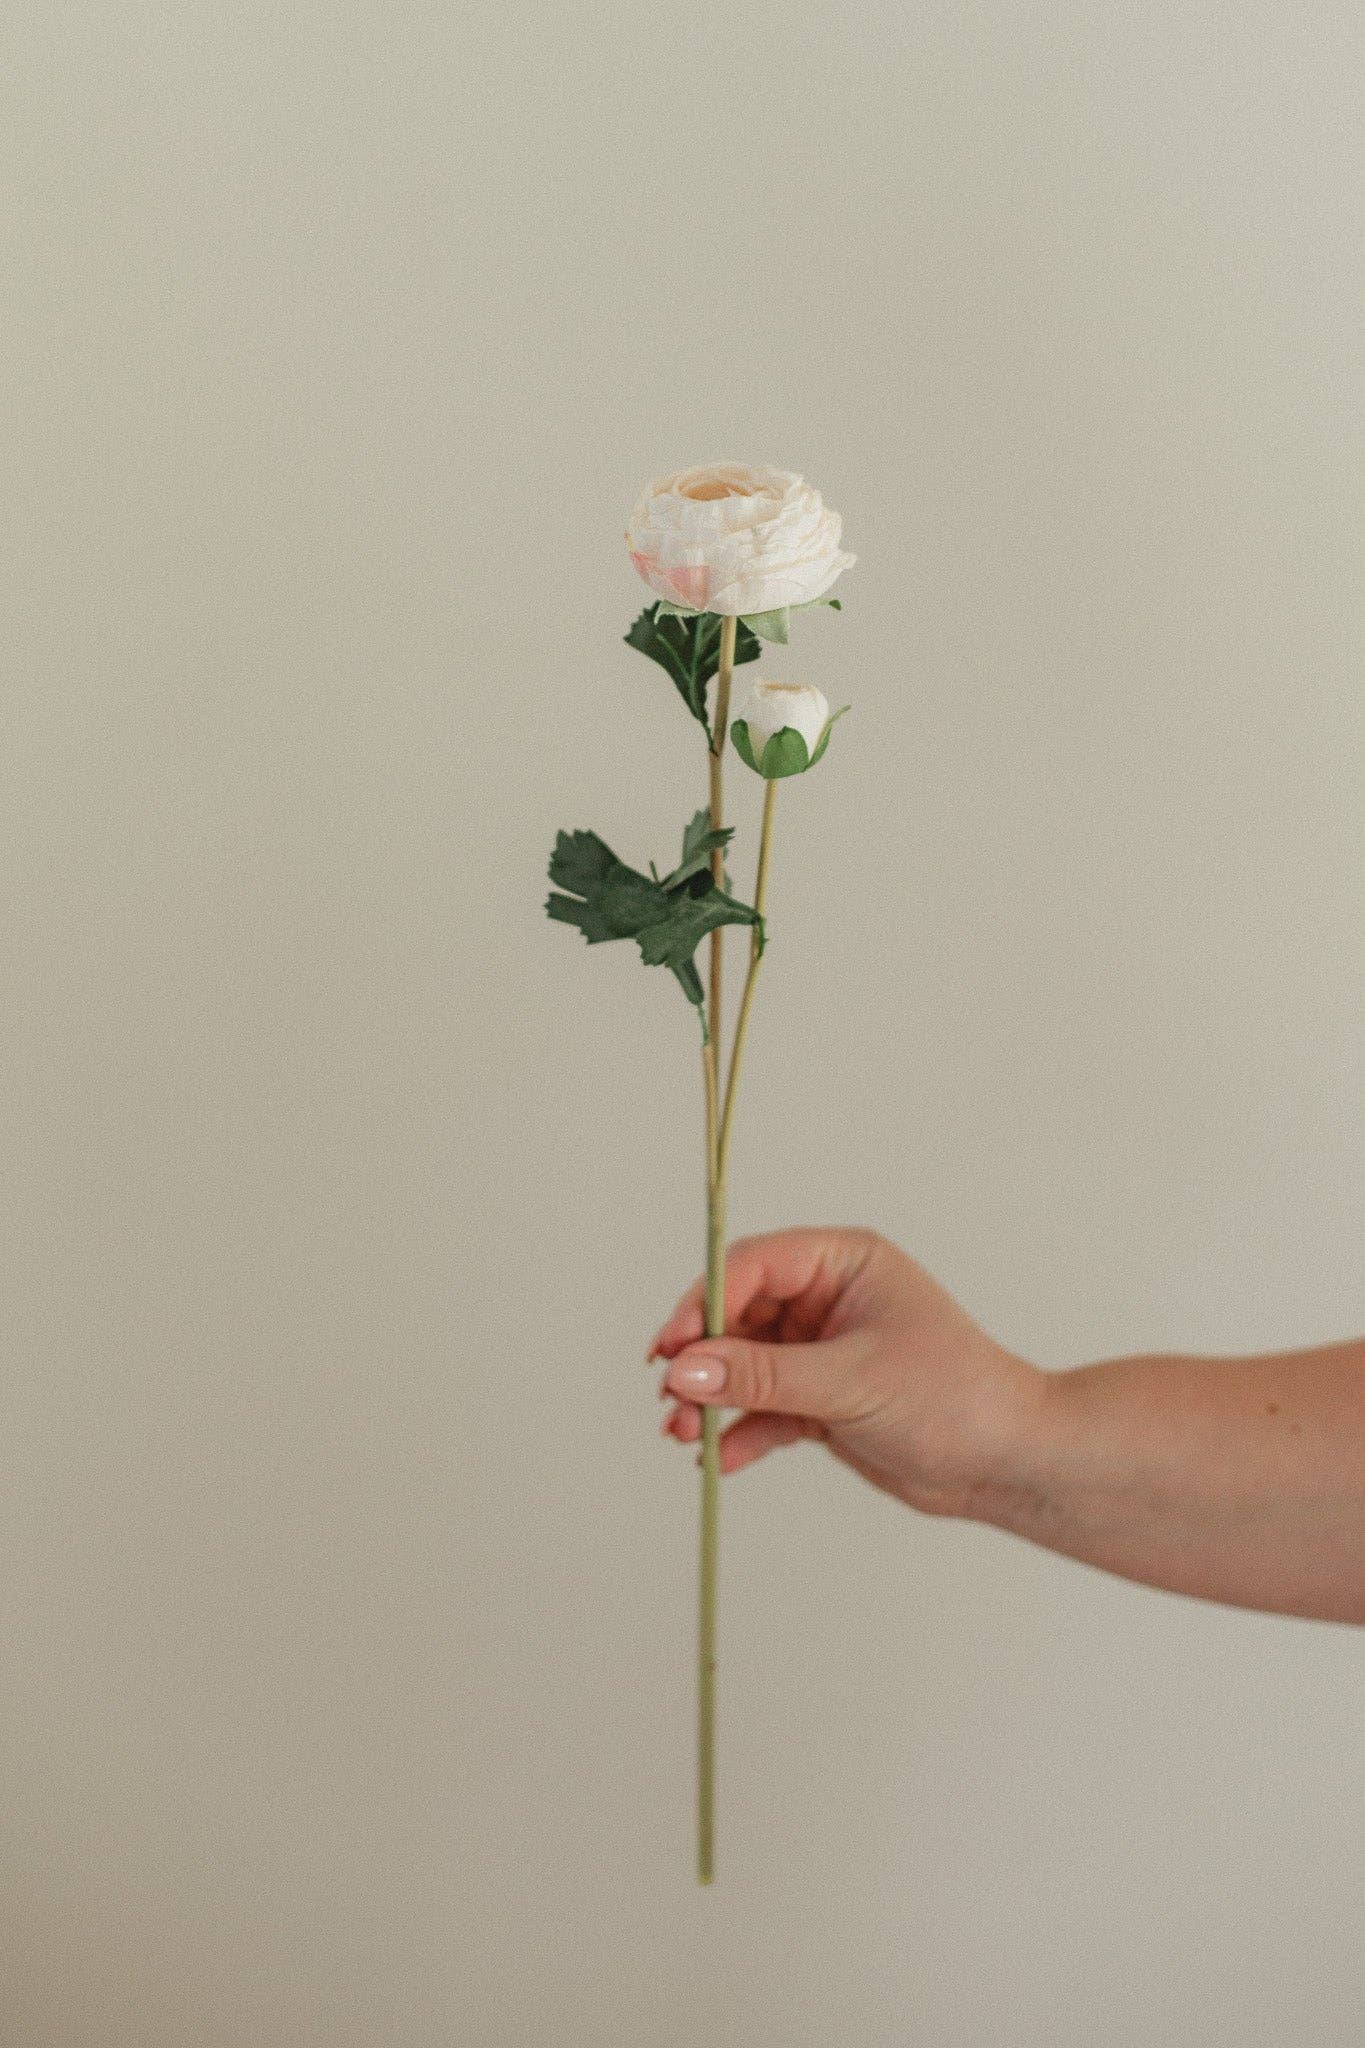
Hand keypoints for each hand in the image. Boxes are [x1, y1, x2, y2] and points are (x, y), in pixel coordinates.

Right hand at [650, 1227, 1041, 1516]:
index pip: (753, 1265)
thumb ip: (763, 1376)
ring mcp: (823, 1350)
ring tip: (683, 1435)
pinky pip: (765, 1408)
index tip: (671, 1346)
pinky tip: (720, 1459)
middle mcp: (828, 1298)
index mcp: (844, 1263)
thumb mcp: (850, 1381)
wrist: (1007, 1462)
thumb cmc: (954, 1397)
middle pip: (738, 1315)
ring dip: (713, 1399)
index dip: (704, 1302)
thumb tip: (686, 1370)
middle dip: (702, 1358)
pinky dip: (741, 1431)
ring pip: (745, 1365)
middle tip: (670, 1397)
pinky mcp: (823, 1400)